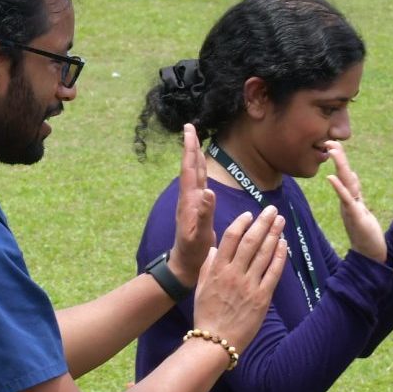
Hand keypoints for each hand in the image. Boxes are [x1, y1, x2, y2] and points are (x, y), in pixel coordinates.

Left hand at [166, 125, 215, 290]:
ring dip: (195, 157)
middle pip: (190, 167)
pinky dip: (200, 171)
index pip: (190, 169)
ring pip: (194, 174)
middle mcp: (189, 198)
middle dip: (190, 147)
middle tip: (189, 128)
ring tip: (195, 142)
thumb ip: (204, 213)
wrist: (184, 264)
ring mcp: (192, 203)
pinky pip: (199, 184)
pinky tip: (202, 170)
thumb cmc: (193, 251)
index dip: (190, 149)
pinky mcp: (196, 208)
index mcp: (189, 201)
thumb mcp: (200, 234)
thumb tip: (208, 191)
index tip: (188, 130)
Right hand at [189, 206, 287, 349]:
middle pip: (251, 241)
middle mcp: (234, 274)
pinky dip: (279, 256)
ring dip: (274, 234)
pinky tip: (283, 244)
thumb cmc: (206, 315)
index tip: (250, 214)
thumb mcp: (200, 288)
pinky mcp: (262, 298)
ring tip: (281, 221)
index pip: (230, 238)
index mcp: (217, 269)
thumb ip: (208, 266)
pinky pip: (273, 272)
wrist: (215, 342)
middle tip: (272, 210)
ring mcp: (249, 285)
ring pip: (264, 253)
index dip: (242, 223)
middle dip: (263, 222)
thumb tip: (214, 249)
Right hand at [323, 142, 387, 260]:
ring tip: (332, 150)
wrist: (369, 256)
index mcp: (351, 199)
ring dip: (339, 166)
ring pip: (344, 184)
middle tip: (329, 140)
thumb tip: (351, 175)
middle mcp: (347, 202)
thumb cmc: (366, 234)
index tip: (335, 143)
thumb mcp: (361, 209)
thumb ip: (355, 193)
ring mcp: (349, 208)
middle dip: (337, 157)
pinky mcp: (354, 216)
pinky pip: (346, 200)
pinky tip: (331, 177)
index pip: (346, 175)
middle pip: (342, 175)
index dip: (341, 159)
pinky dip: (339, 188)